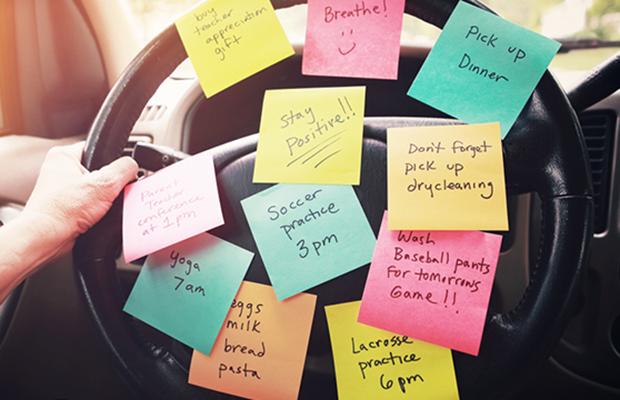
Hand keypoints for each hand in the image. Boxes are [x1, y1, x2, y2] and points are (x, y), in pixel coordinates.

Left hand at [22, 142, 137, 252]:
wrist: (46, 238)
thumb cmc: (61, 211)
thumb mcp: (104, 184)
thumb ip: (124, 170)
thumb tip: (133, 166)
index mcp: (64, 156)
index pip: (98, 148)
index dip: (114, 160)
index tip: (122, 172)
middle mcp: (60, 170)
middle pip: (100, 170)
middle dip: (109, 184)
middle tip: (110, 193)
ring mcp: (62, 189)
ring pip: (96, 189)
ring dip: (104, 199)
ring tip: (101, 206)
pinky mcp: (66, 206)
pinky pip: (90, 203)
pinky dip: (97, 210)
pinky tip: (96, 216)